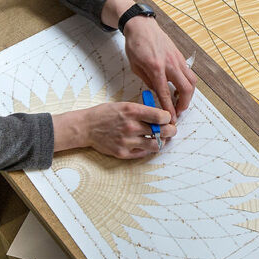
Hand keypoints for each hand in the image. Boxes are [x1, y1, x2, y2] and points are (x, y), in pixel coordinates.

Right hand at [53, 102, 175, 158]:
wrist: (86, 127)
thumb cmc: (105, 114)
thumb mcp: (124, 105)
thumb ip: (142, 110)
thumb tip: (161, 116)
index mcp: (132, 111)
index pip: (161, 116)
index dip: (169, 118)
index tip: (168, 118)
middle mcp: (131, 127)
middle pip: (162, 132)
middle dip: (171, 130)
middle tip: (172, 129)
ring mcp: (127, 141)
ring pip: (156, 145)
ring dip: (162, 141)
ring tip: (161, 138)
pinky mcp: (123, 153)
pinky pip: (144, 153)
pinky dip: (148, 148)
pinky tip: (147, 142)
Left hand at [123, 16, 196, 121]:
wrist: (142, 26)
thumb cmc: (136, 44)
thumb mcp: (136, 66)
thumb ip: (148, 81)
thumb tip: (157, 92)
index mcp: (156, 68)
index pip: (165, 93)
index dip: (170, 108)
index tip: (172, 118)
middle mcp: (170, 64)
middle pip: (186, 89)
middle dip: (184, 103)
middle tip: (178, 111)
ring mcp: (177, 59)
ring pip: (192, 81)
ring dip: (189, 94)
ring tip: (181, 101)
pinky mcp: (180, 56)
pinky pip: (189, 73)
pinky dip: (188, 83)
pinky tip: (180, 87)